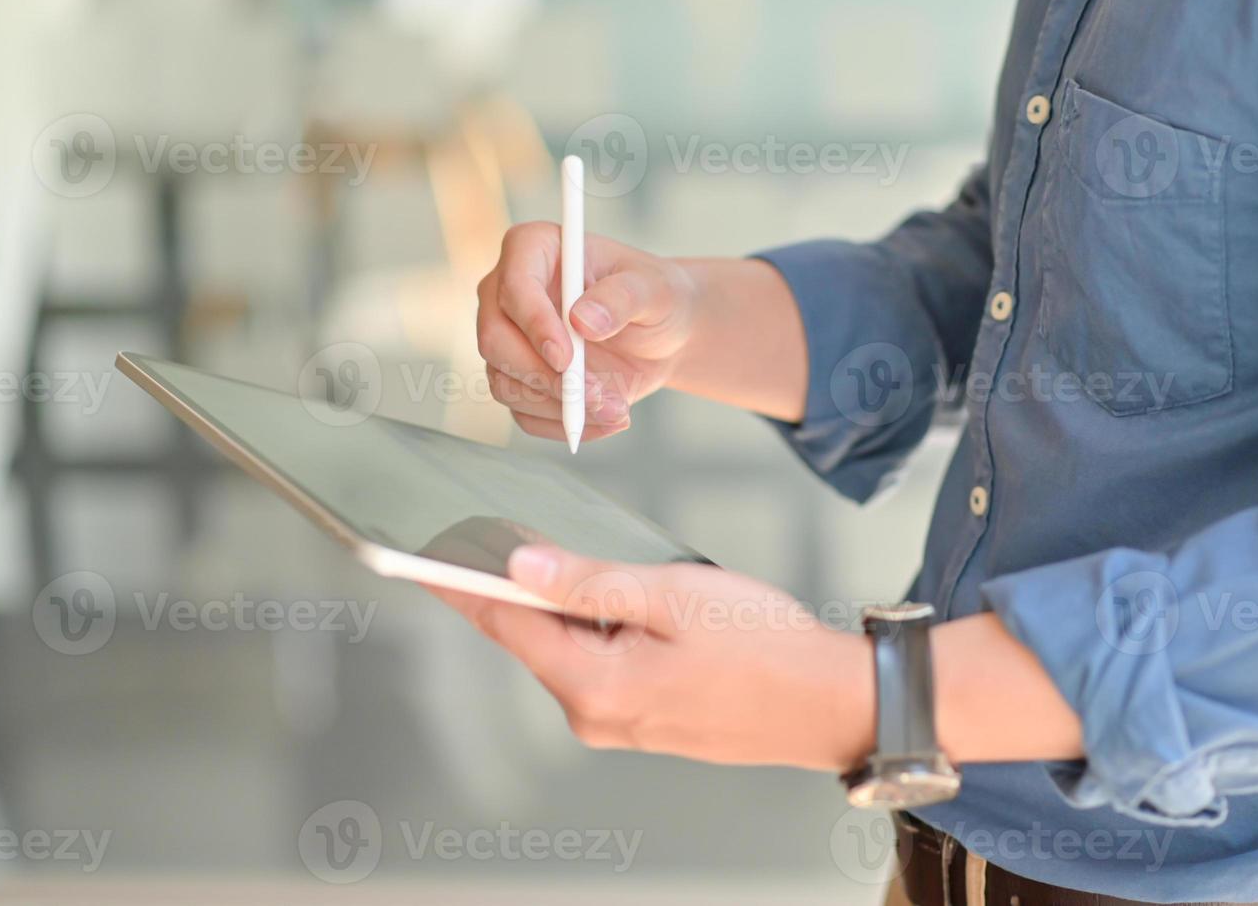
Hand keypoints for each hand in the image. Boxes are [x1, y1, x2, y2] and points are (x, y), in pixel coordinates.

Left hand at [432, 546, 875, 771]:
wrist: (833, 704)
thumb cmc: (767, 647)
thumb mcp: (673, 594)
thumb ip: (590, 582)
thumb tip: (520, 566)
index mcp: (593, 686)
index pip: (504, 626)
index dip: (462, 584)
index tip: (423, 555)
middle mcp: (595, 717)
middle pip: (537, 638)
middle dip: (531, 588)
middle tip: (531, 530)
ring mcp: (622, 726)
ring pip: (574, 650)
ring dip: (581, 608)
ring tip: (631, 573)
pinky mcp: (647, 722)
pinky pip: (606, 666)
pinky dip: (608, 631)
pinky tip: (647, 607)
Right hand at [477, 223, 697, 444]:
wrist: (659, 335)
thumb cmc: (654, 297)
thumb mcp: (654, 289)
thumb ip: (623, 297)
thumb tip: (583, 320)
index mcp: (533, 250)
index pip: (515, 286)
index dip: (534, 324)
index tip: (565, 358)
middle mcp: (508, 293)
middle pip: (495, 340)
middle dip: (543, 376)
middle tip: (594, 397)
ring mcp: (508, 339)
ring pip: (506, 383)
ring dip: (560, 407)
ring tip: (618, 410)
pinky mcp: (518, 379)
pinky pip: (524, 413)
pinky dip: (564, 425)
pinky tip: (607, 420)